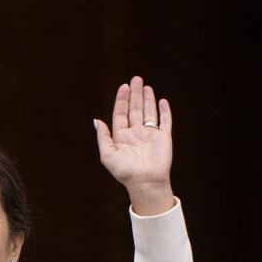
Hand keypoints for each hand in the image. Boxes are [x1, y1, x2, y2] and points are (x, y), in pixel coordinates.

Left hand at [94, 76, 173, 214]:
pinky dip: (164, 111)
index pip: (121, 114)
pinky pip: (164, 121)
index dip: (122, 100)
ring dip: (147, 99)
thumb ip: (102, 137)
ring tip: (146, 86)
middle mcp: (135, 134)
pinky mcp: (163, 137)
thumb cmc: (125, 172)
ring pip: (148, 112)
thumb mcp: (107, 155)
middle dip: (135, 94)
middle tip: (136, 79)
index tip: (124, 87)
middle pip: (135, 109)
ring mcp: (150, 135)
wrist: (145, 182)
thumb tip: (96, 121)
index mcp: (121, 137)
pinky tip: (161, 101)